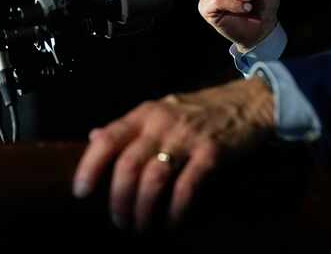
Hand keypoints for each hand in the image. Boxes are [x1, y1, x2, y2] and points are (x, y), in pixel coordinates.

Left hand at [72, 78, 273, 230]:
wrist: (249, 103)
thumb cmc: (201, 110)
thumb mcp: (161, 109)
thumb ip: (130, 126)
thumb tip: (94, 138)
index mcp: (146, 113)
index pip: (108, 139)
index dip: (90, 167)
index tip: (81, 193)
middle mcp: (162, 124)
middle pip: (128, 166)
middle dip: (119, 201)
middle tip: (119, 223)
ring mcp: (187, 138)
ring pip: (153, 180)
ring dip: (143, 210)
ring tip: (142, 228)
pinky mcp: (211, 154)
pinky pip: (186, 188)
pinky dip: (175, 211)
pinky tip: (172, 224)